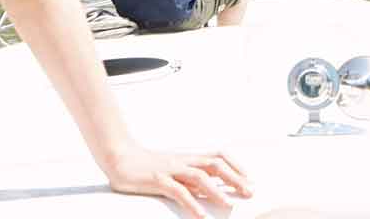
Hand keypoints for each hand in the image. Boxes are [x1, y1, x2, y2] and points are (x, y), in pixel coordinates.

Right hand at [106, 149, 251, 216]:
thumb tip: (209, 188)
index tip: (249, 178)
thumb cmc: (146, 166)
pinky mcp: (158, 180)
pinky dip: (192, 204)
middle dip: (235, 178)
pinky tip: (200, 215)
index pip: (218, 156)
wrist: (119, 158)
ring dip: (217, 191)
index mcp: (187, 158)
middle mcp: (183, 161)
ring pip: (200, 177)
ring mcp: (171, 170)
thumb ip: (189, 178)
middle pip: (215, 164)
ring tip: (229, 205)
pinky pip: (178, 192)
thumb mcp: (172, 170)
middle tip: (249, 191)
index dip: (235, 165)